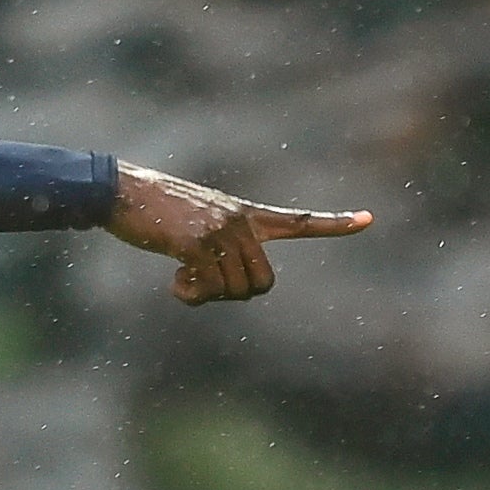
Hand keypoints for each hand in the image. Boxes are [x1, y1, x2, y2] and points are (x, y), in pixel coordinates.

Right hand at [106, 162, 371, 303]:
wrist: (121, 193)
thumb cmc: (152, 212)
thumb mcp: (194, 225)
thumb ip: (218, 249)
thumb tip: (221, 288)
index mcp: (246, 214)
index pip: (300, 221)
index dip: (335, 223)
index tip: (369, 219)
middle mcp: (241, 222)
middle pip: (262, 283)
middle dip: (234, 294)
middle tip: (204, 285)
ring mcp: (220, 231)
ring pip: (235, 290)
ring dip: (207, 296)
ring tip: (182, 276)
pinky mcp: (196, 243)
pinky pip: (208, 288)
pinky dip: (190, 296)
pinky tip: (174, 281)